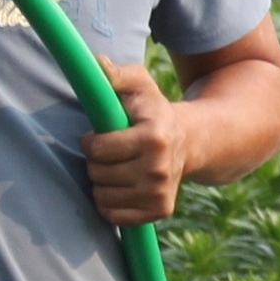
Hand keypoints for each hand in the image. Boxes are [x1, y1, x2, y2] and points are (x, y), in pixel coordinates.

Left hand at [83, 59, 190, 224]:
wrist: (189, 141)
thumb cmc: (153, 110)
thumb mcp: (139, 85)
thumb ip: (116, 74)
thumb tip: (97, 63)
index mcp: (152, 137)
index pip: (99, 148)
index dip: (91, 141)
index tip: (97, 136)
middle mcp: (158, 169)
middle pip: (98, 174)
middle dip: (95, 162)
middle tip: (109, 152)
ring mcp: (161, 193)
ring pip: (102, 197)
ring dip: (101, 183)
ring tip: (115, 168)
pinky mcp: (161, 210)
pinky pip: (114, 216)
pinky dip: (109, 204)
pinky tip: (120, 187)